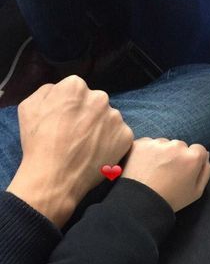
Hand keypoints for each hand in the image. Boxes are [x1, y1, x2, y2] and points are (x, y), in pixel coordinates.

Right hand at [7, 76, 132, 227]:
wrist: (54, 178)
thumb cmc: (38, 144)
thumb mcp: (29, 107)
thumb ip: (47, 91)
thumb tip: (59, 90)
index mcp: (75, 86)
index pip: (77, 90)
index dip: (71, 107)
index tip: (66, 121)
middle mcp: (99, 97)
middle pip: (95, 103)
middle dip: (88, 115)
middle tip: (77, 136)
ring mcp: (115, 117)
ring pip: (109, 119)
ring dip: (101, 129)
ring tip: (87, 148)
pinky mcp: (125, 136)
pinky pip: (119, 136)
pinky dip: (112, 144)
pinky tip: (97, 154)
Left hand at [122, 138, 209, 211]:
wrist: (140, 203)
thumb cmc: (170, 200)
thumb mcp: (196, 192)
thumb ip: (205, 171)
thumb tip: (205, 154)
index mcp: (192, 157)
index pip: (198, 149)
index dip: (191, 161)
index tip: (182, 171)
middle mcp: (176, 146)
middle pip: (179, 146)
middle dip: (175, 156)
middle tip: (166, 173)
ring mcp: (156, 143)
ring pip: (163, 144)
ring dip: (160, 153)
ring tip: (153, 172)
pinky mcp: (140, 144)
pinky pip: (147, 144)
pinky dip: (145, 153)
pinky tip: (143, 167)